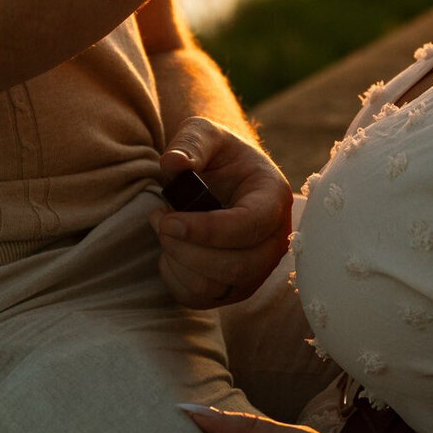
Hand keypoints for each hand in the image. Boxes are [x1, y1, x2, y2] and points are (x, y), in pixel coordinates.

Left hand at [150, 119, 291, 307]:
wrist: (222, 179)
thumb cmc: (216, 156)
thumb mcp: (204, 134)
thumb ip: (191, 143)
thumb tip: (174, 164)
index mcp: (273, 197)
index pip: (250, 226)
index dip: (207, 229)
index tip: (168, 219)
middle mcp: (274, 241)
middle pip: (234, 266)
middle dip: (185, 247)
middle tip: (159, 218)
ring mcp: (256, 270)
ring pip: (214, 287)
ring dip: (177, 260)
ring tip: (163, 227)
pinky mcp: (233, 289)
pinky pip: (198, 298)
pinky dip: (174, 276)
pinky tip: (170, 248)